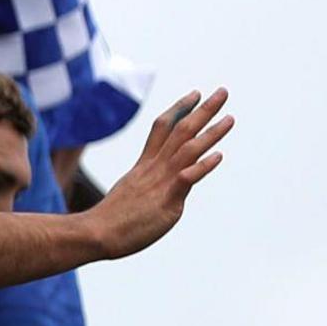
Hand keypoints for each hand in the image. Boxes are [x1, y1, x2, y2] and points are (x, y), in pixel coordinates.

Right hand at [80, 88, 233, 261]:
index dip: (180, 109)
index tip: (195, 94)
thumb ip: (144, 185)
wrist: (96, 233)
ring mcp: (160, 182)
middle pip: (180, 131)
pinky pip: (186, 178)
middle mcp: (154, 168)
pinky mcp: (166, 201)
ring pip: (188, 149)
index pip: (163, 128)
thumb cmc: (111, 220)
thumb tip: (153, 187)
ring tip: (230, 118)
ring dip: (211, 133)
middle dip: (203, 110)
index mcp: (145, 165)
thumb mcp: (129, 192)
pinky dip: (203, 165)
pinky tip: (219, 156)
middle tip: (222, 91)